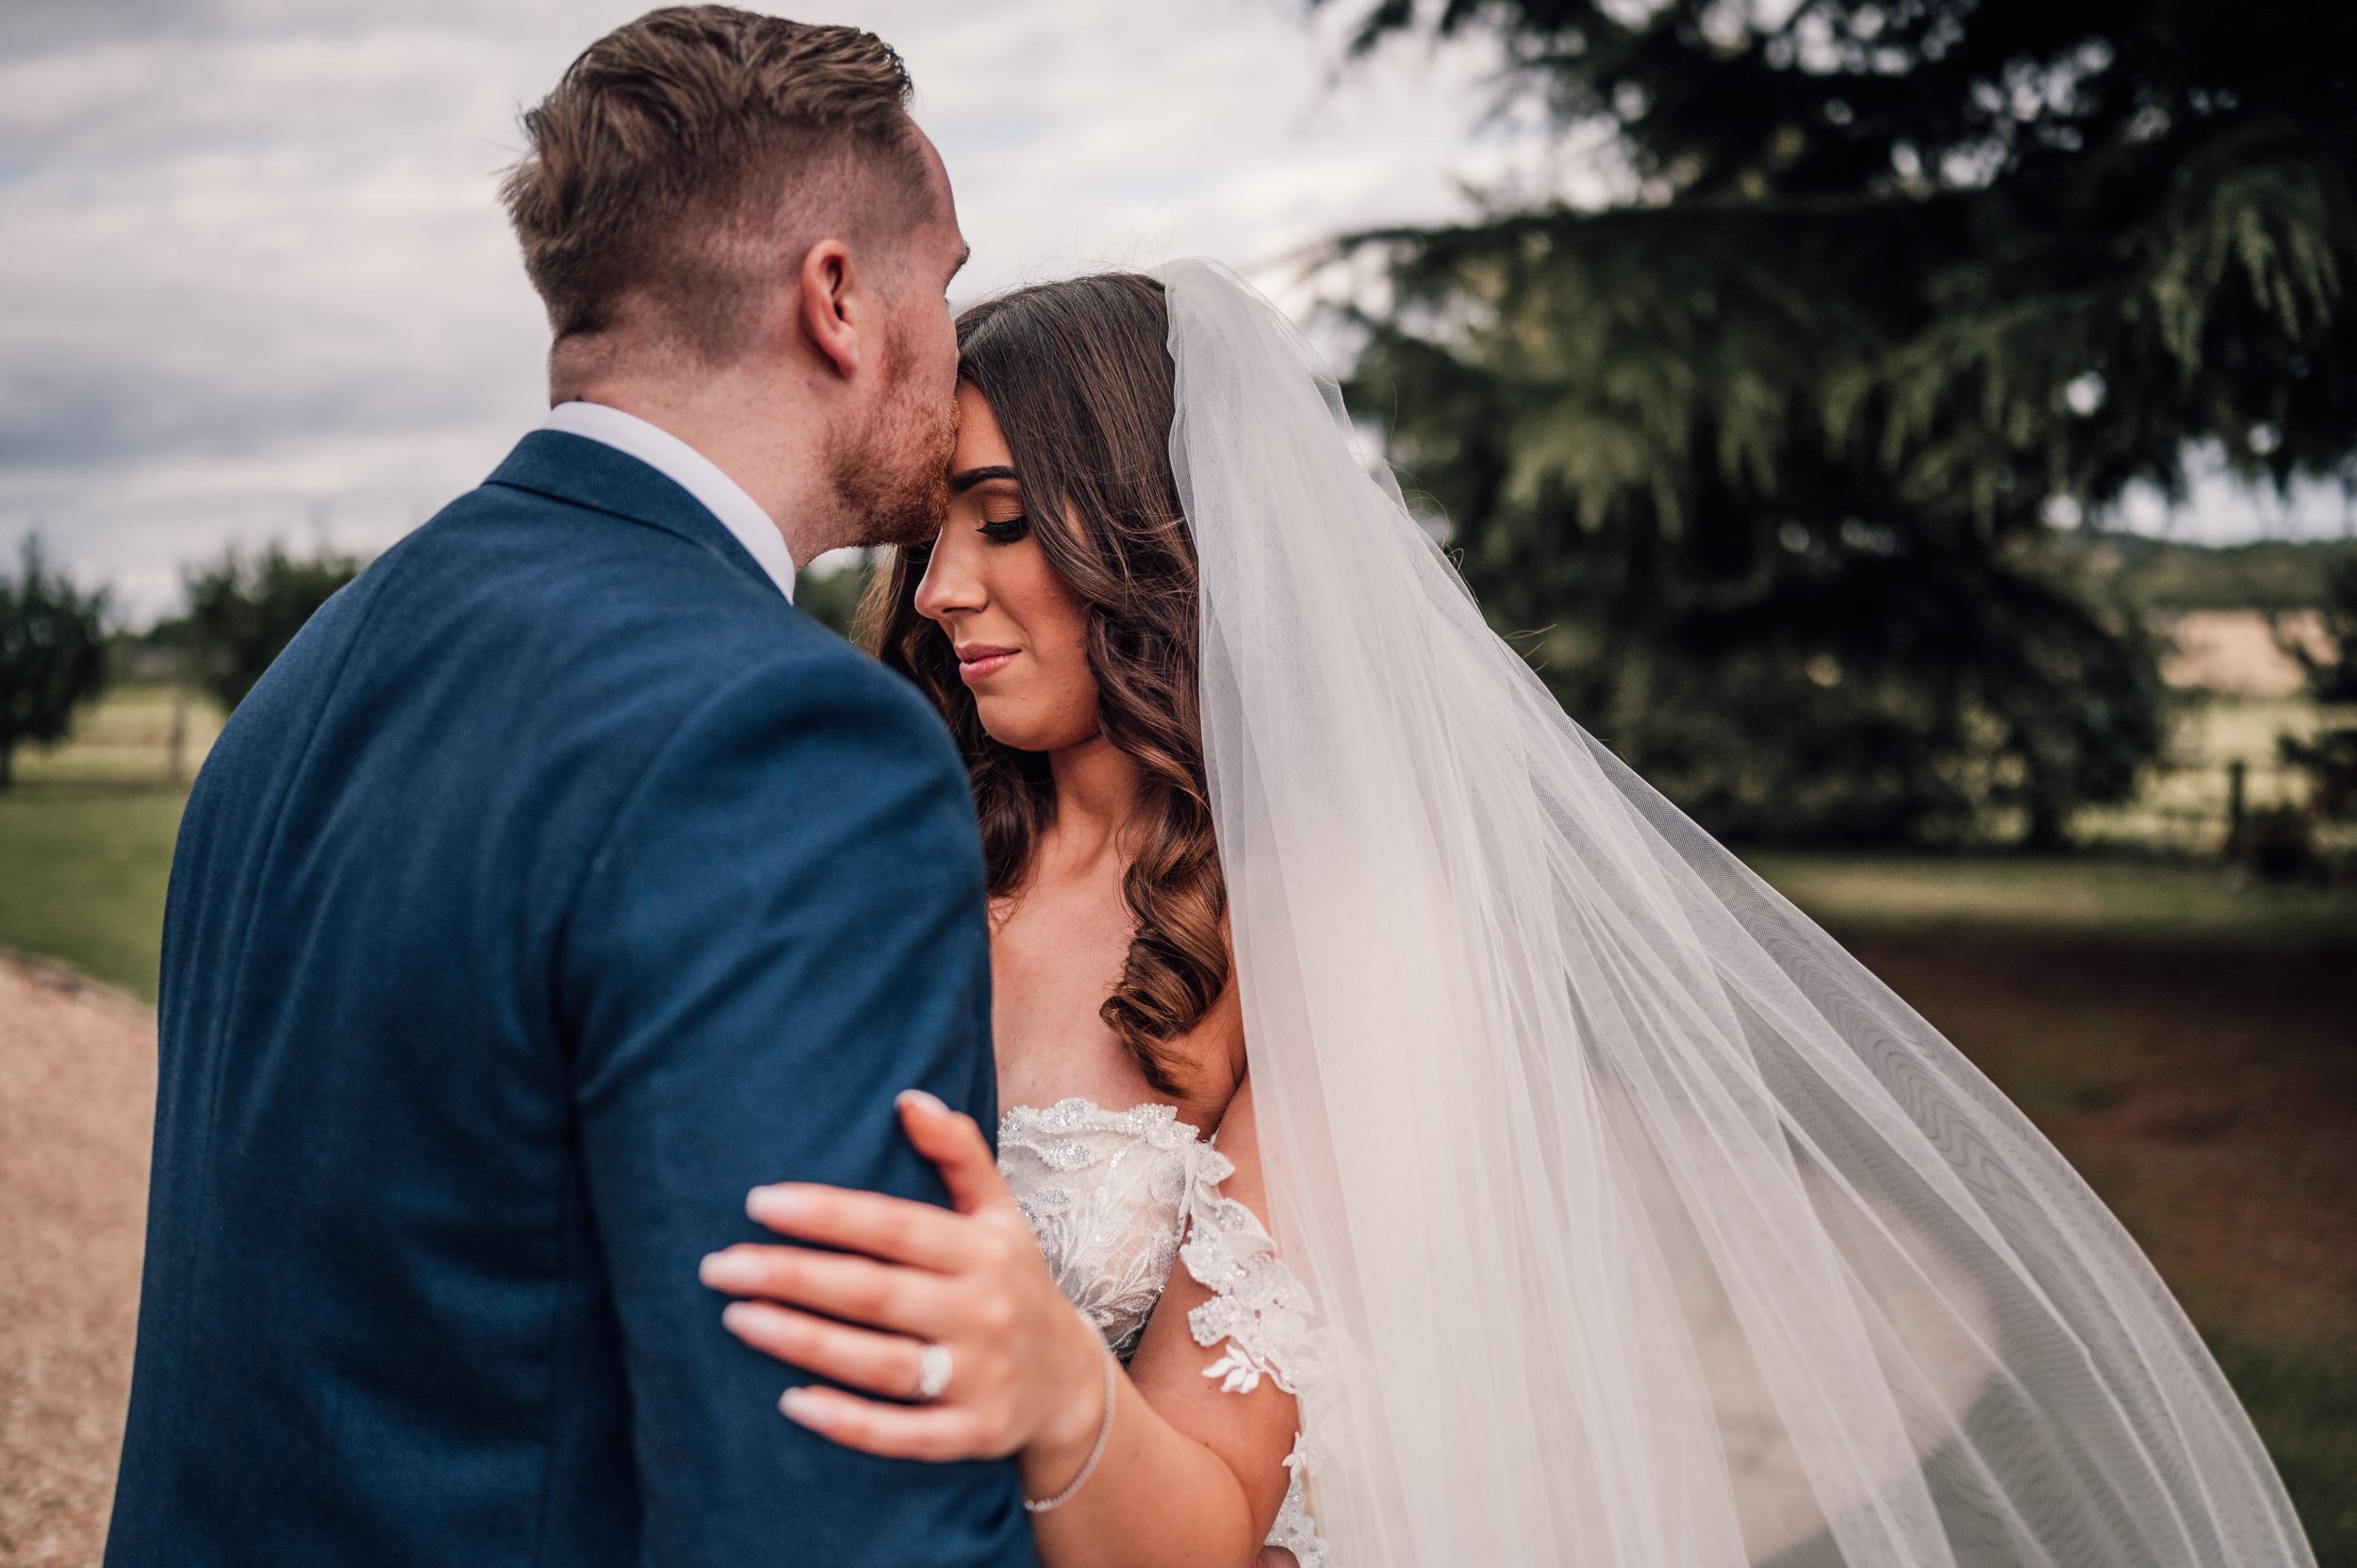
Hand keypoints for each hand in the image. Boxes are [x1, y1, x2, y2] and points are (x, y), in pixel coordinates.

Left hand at [699, 1090, 1109, 1474]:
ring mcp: (980, 1378)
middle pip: (875, 1293)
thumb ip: (958, 1153)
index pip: (895, 1227)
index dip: (827, 1214)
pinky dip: (849, 1423)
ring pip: (882, 1363)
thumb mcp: (999, 1213)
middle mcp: (984, 1311)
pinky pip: (904, 1434)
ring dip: (804, 1342)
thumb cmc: (1012, 1283)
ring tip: (736, 1319)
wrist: (1069, 1383)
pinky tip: (791, 1403)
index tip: (759, 1202)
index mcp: (984, 1251)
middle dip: (792, 1276)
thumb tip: (907, 1097)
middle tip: (717, 1266)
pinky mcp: (973, 1434)